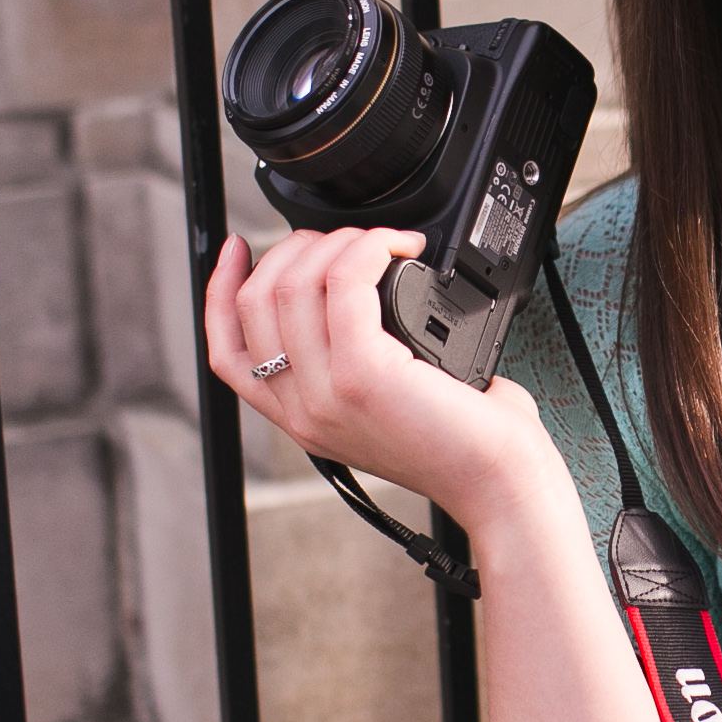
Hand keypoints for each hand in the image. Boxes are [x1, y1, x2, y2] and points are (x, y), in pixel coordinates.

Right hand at [201, 227, 562, 519]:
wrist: (500, 481)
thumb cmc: (466, 441)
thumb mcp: (394, 404)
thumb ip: (361, 365)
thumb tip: (370, 294)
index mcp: (303, 417)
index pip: (227, 351)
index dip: (222, 290)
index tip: (240, 248)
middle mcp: (304, 410)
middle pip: (257, 304)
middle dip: (296, 250)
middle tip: (349, 240)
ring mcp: (326, 394)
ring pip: (293, 286)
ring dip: (338, 242)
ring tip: (382, 242)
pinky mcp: (362, 374)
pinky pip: (344, 283)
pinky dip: (369, 248)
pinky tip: (400, 247)